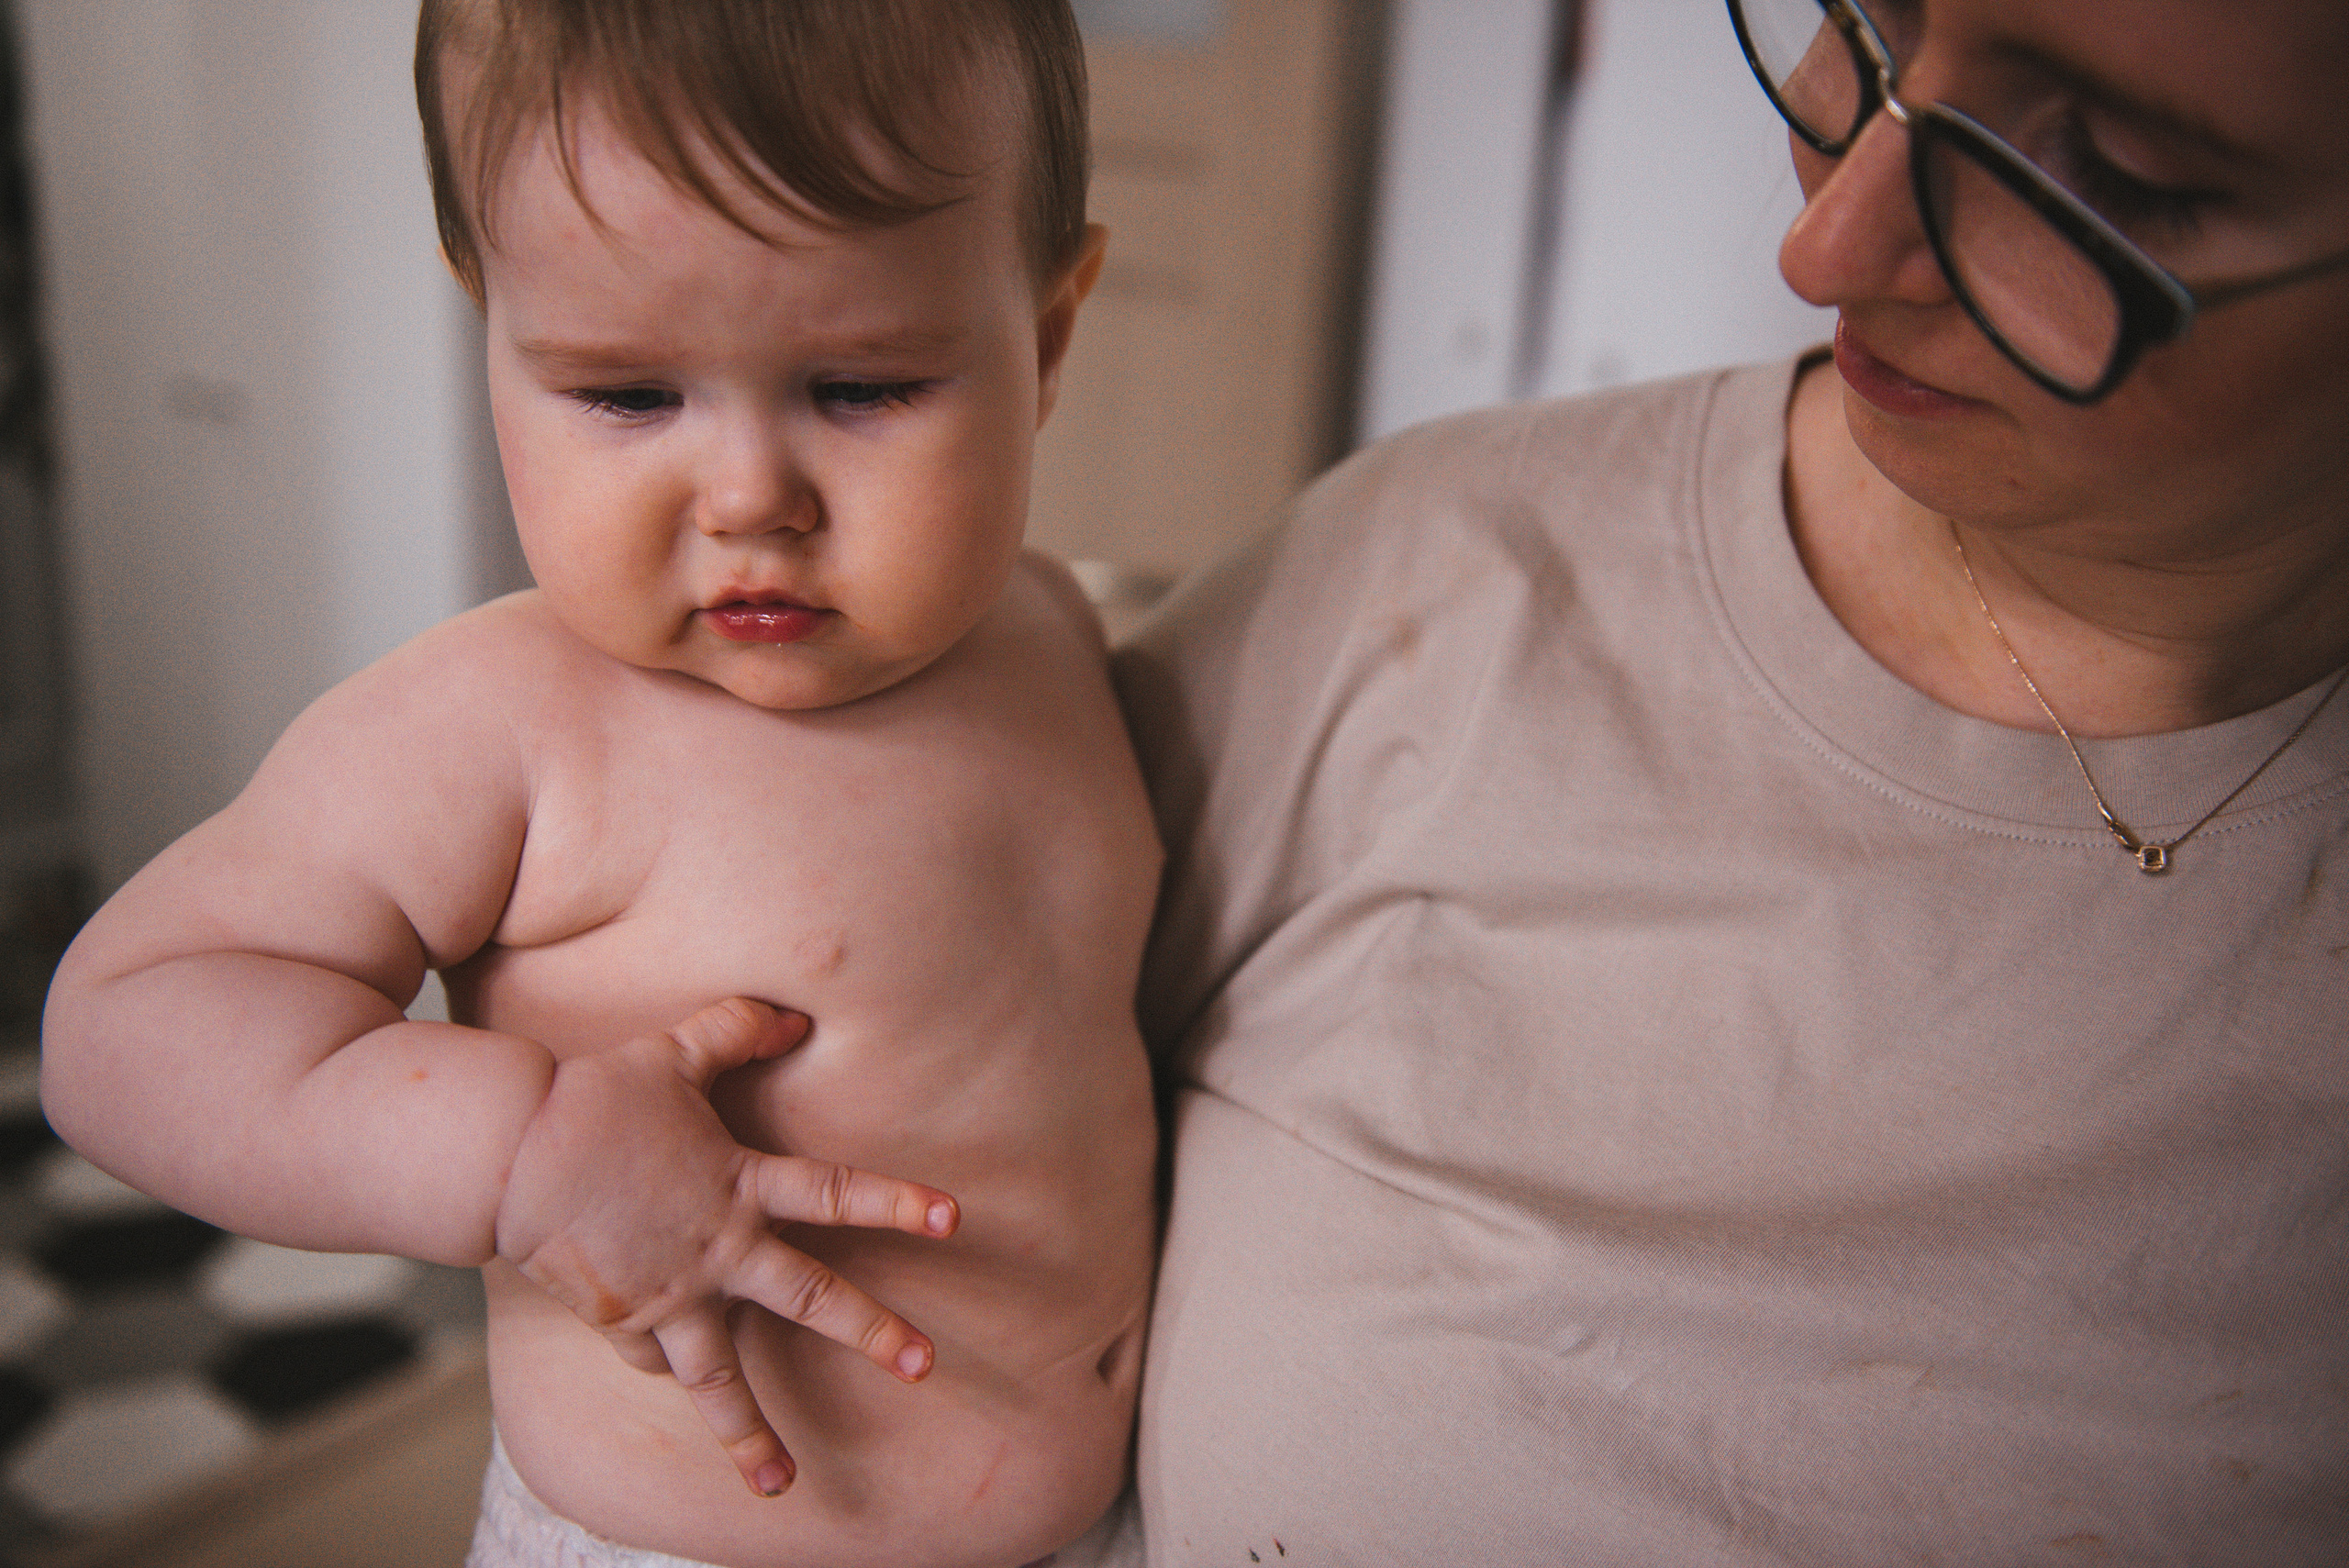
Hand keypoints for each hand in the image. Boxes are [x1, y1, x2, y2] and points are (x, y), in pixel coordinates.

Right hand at [493, 997, 957, 1496]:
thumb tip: (796, 1015)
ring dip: (750, 1436)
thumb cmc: (592, 1098)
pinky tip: (672, 1371)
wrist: (505, 1156)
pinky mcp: (624, 1324)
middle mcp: (718, 1252)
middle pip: (810, 1299)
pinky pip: (656, 1356)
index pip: (835, 1194)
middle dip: (872, 1333)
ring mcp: (671, 1297)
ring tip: (780, 1486)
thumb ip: (738, 1030)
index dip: (896, 1202)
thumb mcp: (672, 1051)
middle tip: (925, 1366)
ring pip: (720, 1380)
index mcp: (740, 1186)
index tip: (952, 1218)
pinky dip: (666, 1364)